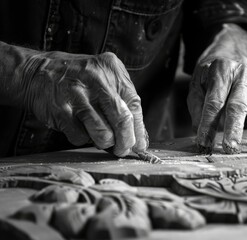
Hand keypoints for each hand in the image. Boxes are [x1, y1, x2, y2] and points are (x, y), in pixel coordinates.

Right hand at [21, 51, 147, 156]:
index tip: (139, 145)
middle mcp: (97, 81)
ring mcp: (78, 96)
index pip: (134, 106)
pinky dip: (83, 139)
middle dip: (125, 142)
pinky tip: (80, 129)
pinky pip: (81, 138)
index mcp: (112, 70)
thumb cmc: (79, 80)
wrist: (37, 73)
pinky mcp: (62, 111)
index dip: (139, 130)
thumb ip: (123, 101)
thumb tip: (139, 137)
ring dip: (104, 143)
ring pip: (103, 134)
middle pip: (122, 121)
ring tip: (100, 138)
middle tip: (122, 150)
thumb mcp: (104, 78)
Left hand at [187, 24, 246, 153]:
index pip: (214, 102)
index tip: (204, 142)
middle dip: (234, 129)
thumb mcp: (196, 84)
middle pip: (237, 105)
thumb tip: (199, 130)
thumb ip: (196, 106)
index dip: (208, 123)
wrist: (231, 55)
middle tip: (230, 149)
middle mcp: (241, 75)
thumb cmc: (210, 76)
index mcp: (221, 71)